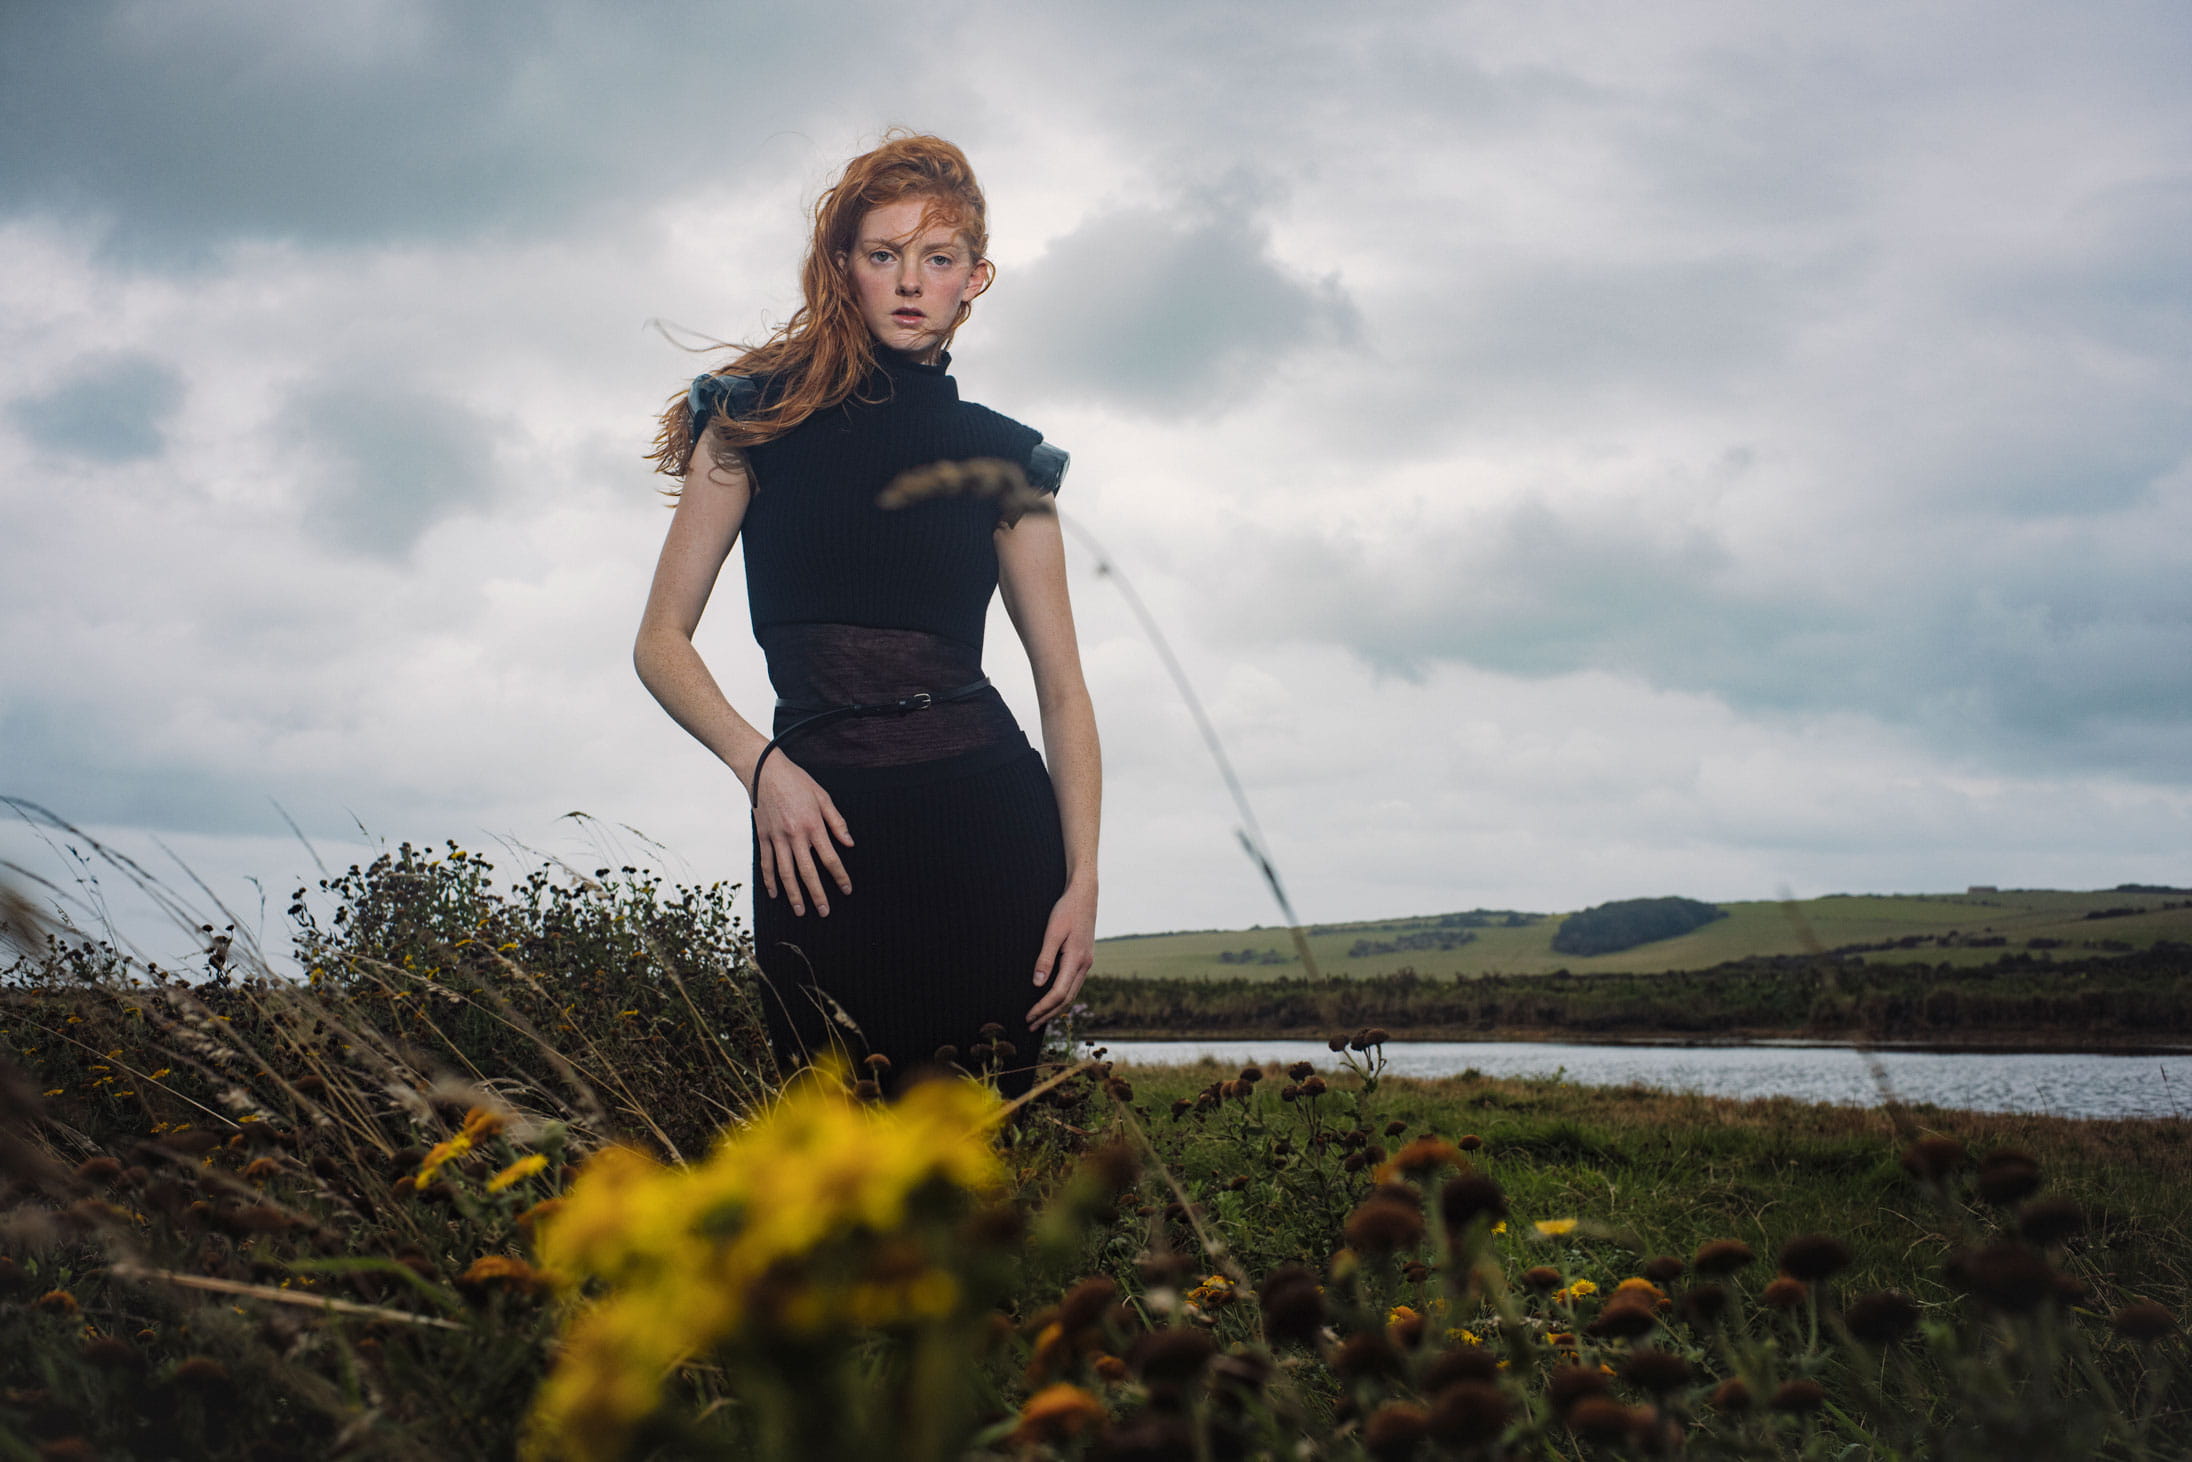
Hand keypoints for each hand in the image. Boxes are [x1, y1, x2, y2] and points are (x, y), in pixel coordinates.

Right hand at [751, 754, 852, 916]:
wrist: (764, 771)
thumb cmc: (797, 782)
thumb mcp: (823, 797)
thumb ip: (836, 822)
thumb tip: (849, 843)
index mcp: (813, 825)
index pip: (830, 858)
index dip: (839, 876)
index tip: (846, 890)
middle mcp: (794, 835)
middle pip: (808, 871)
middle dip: (817, 894)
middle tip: (824, 912)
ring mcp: (776, 838)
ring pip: (785, 873)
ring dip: (793, 894)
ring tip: (800, 911)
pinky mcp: (763, 837)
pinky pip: (767, 863)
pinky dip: (770, 880)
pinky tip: (775, 894)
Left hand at [1026, 877, 1096, 1027]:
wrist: (1084, 896)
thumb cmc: (1066, 911)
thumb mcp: (1052, 932)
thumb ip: (1045, 958)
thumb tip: (1038, 984)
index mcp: (1077, 959)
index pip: (1059, 993)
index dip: (1043, 1007)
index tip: (1029, 1016)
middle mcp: (1085, 965)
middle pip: (1067, 999)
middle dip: (1048, 1014)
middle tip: (1031, 1025)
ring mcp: (1087, 963)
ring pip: (1072, 993)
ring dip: (1055, 1008)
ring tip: (1040, 1018)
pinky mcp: (1084, 959)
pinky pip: (1074, 984)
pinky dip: (1062, 997)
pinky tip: (1052, 1000)